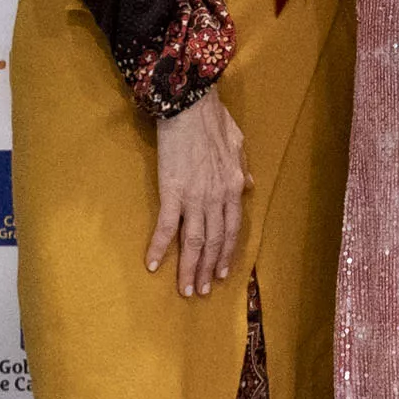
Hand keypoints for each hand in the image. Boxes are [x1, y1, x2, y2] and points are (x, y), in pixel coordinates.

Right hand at [145, 89, 246, 298]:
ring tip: (186, 288)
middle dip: (209, 269)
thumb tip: (247, 185)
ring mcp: (196, 197)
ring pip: (195, 241)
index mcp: (234, 186)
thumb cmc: (213, 121)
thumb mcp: (238, 144)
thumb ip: (242, 168)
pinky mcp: (173, 192)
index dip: (227, 253)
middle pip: (215, 241)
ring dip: (190, 267)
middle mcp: (218, 197)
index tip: (223, 273)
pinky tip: (152, 264)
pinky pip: (167, 226)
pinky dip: (159, 247)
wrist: (190, 107)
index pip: (233, 228)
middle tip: (202, 291)